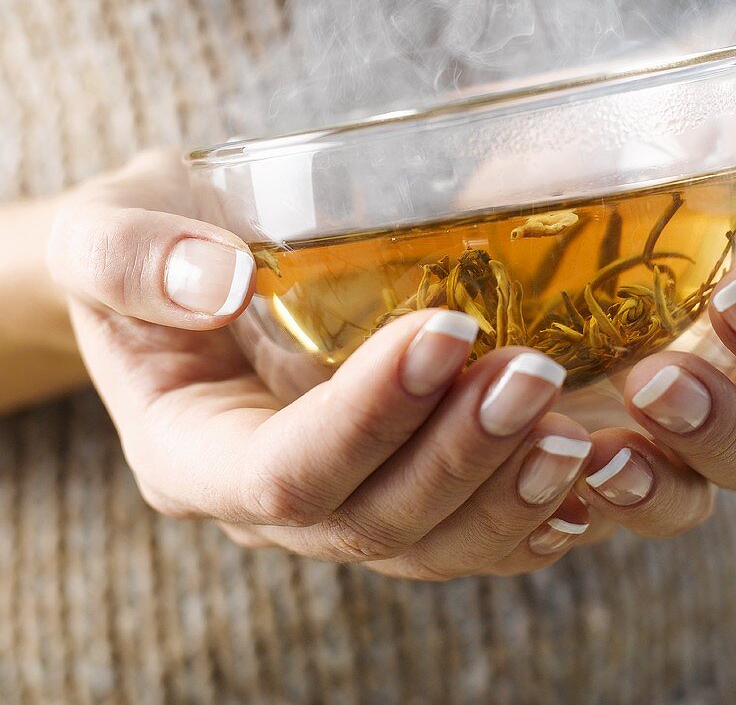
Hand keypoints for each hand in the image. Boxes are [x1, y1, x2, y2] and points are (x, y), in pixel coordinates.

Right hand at [44, 64, 735, 576]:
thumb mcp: (109, 230)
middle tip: (535, 372)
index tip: (444, 330)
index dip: (369, 415)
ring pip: (432, 541)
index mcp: (192, 451)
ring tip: (578, 426)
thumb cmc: (141, 242)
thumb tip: (218, 277)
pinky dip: (530, 511)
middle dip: (461, 453)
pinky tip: (589, 469)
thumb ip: (137, 257)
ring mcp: (336, 500)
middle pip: (375, 519)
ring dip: (509, 490)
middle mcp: (267, 501)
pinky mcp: (388, 479)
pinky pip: (464, 529)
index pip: (285, 470)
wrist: (174, 263)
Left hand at [567, 64, 735, 543]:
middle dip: (715, 425)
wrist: (619, 140)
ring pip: (680, 491)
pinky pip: (587, 487)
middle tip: (655, 381)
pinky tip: (529, 466)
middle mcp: (732, 381)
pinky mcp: (585, 426)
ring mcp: (657, 418)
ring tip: (597, 457)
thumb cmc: (709, 130)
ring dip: (648, 485)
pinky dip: (567, 491)